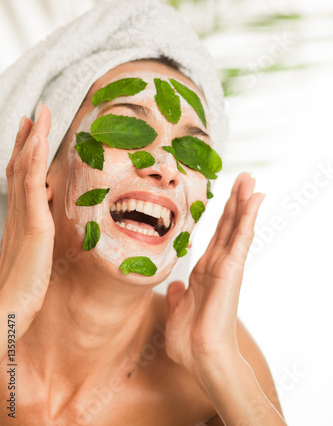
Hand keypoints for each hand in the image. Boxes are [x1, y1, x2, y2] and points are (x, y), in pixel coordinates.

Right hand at [0, 103, 54, 340]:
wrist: (7, 313)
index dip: (24, 155)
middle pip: (21, 168)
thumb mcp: (30, 259)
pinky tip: (39, 141)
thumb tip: (39, 230)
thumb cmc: (18, 292)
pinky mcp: (33, 225)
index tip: (31, 133)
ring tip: (39, 116)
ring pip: (26, 169)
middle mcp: (18, 213)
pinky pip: (32, 185)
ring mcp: (24, 216)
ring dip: (33, 140)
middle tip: (34, 115)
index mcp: (19, 219)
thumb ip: (33, 240)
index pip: (20, 179)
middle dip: (28, 139)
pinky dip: (34, 160)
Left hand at [165, 173, 263, 379]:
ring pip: (237, 226)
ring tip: (251, 179)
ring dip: (244, 201)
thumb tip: (174, 286)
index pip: (216, 236)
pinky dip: (248, 216)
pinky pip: (241, 237)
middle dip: (235, 200)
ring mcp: (227, 266)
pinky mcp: (233, 269)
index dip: (222, 215)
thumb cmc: (189, 341)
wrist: (200, 357)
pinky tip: (255, 199)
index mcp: (204, 272)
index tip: (227, 196)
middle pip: (228, 225)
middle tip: (244, 177)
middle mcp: (217, 265)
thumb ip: (177, 296)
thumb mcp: (176, 311)